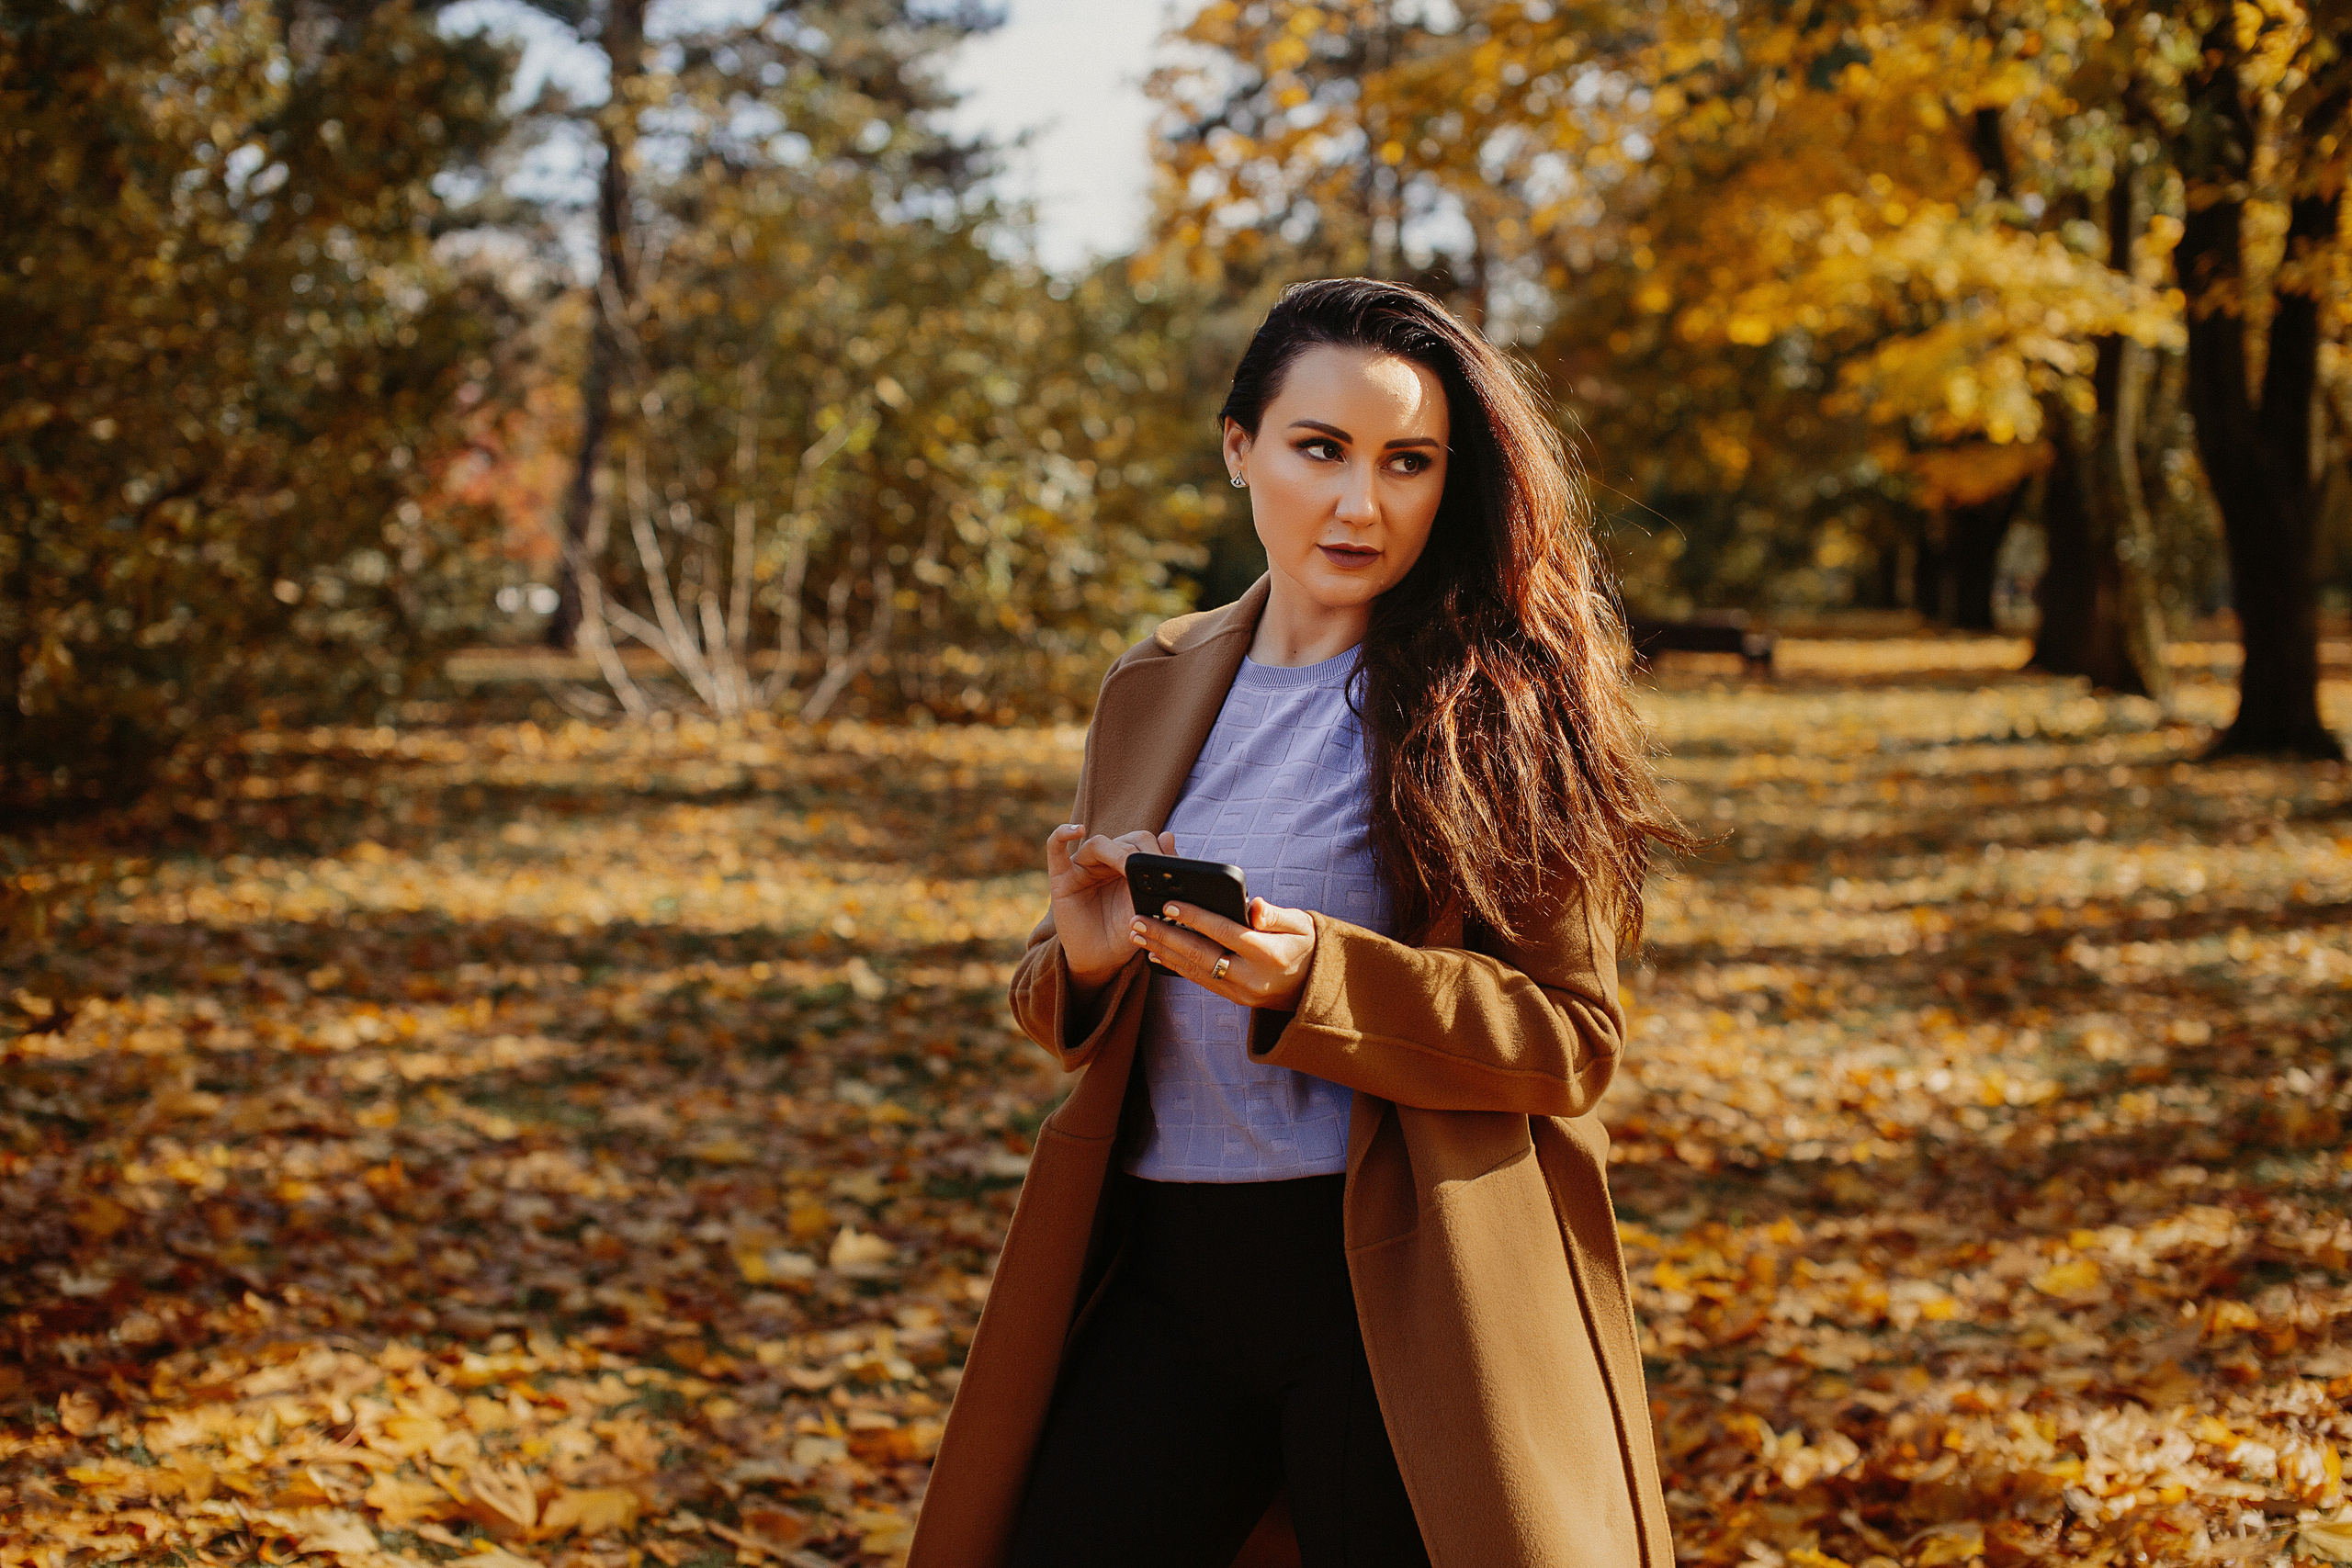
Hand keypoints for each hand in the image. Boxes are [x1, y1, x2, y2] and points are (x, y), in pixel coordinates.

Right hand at [1045, 823, 1175, 991]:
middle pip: (1123, 841)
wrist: (1102, 960)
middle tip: (1151, 866)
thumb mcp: (1148, 905)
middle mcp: (1105, 862)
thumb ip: (1158, 874)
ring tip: (1128, 866)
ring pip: (1098, 844)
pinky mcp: (1061, 878)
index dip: (1155, 849)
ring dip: (1117, 852)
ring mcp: (1082, 868)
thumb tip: (1168, 835)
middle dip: (1140, 851)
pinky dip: (1062, 834)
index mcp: (1127, 865)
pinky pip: (1055, 849)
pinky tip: (1077, 830)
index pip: (1142, 842)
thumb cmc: (1125, 932)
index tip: (1168, 865)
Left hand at [1130, 895, 1315, 1013]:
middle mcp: (1251, 977)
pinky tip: (1155, 953)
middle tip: (1138, 921)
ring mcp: (1241, 991)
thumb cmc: (1305, 943)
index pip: (1224, 932)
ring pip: (1195, 970)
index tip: (1169, 904)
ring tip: (1138, 934)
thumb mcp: (1301, 923)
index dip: (1195, 917)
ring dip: (1163, 951)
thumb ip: (1275, 914)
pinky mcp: (1234, 999)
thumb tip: (1253, 905)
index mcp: (1268, 954)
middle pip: (1201, 954)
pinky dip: (1175, 966)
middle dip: (1165, 936)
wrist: (1315, 985)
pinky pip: (1200, 980)